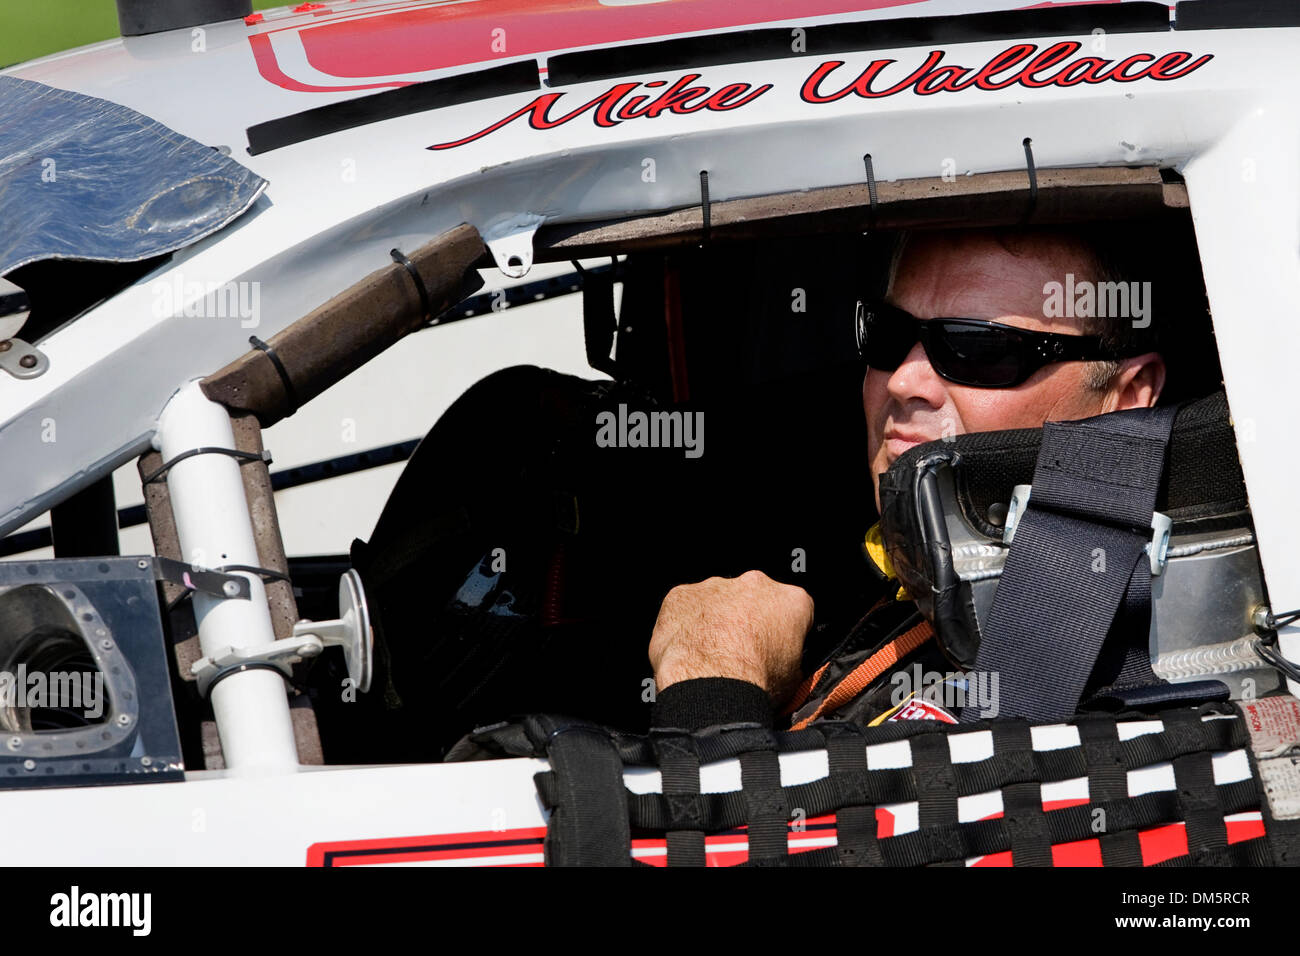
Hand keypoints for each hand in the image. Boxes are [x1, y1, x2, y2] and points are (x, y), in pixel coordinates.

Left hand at [648, 570, 813, 702]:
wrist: (712, 688)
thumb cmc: (755, 683)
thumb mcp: (793, 678)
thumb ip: (789, 656)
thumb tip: (782, 665)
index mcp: (790, 600)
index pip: (793, 610)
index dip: (783, 631)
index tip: (774, 647)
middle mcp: (754, 585)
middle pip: (752, 599)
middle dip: (747, 620)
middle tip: (740, 652)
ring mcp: (715, 587)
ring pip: (717, 600)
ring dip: (716, 621)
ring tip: (711, 656)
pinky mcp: (682, 595)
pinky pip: (684, 608)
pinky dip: (685, 625)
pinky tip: (688, 650)